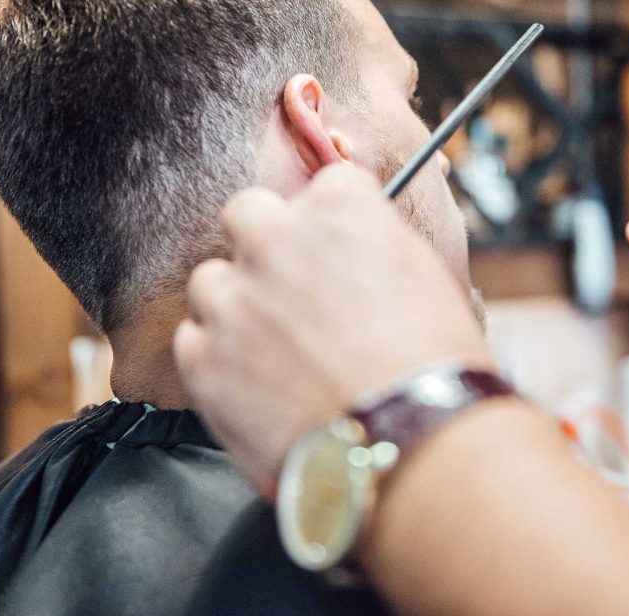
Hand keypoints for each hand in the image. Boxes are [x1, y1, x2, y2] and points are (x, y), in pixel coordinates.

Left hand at [173, 164, 490, 489]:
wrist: (412, 444)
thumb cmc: (435, 363)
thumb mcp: (423, 274)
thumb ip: (373, 241)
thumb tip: (355, 243)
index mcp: (337, 207)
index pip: (324, 184)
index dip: (334, 223)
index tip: (339, 251)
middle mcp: (275, 239)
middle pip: (247, 213)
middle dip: (267, 243)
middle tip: (293, 289)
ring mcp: (233, 299)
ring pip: (212, 281)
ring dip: (238, 305)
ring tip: (277, 351)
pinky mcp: (203, 359)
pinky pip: (193, 341)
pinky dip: (219, 359)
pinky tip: (259, 385)